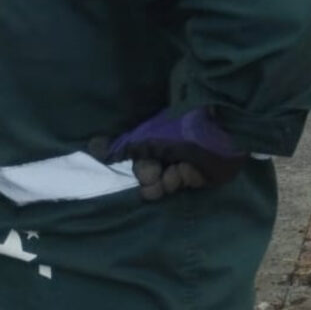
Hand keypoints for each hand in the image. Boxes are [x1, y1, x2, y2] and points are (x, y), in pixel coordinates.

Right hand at [88, 106, 242, 199]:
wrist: (218, 124)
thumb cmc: (179, 128)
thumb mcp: (144, 136)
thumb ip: (119, 146)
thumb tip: (93, 146)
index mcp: (158, 145)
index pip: (144, 171)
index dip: (145, 175)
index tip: (150, 174)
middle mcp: (172, 155)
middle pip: (156, 182)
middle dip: (156, 181)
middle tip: (162, 175)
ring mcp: (191, 164)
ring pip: (172, 185)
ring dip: (173, 178)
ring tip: (181, 167)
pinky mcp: (209, 172)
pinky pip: (192, 183)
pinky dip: (189, 177)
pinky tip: (193, 167)